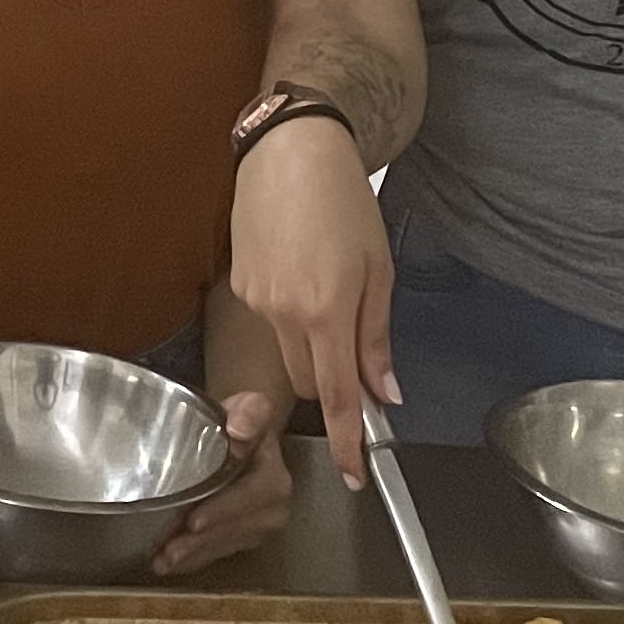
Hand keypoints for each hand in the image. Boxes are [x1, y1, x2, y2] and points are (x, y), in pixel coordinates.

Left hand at [152, 390, 292, 574]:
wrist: (243, 435)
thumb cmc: (241, 420)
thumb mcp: (248, 406)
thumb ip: (250, 412)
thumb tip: (240, 430)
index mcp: (275, 473)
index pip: (251, 496)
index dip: (223, 510)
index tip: (193, 521)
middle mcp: (276, 504)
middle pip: (237, 528)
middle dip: (201, 542)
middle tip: (168, 550)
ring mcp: (264, 524)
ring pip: (227, 544)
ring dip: (195, 555)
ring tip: (163, 560)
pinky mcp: (249, 536)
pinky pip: (222, 551)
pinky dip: (196, 559)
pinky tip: (171, 563)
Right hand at [228, 120, 395, 486]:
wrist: (289, 150)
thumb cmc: (343, 201)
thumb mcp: (378, 269)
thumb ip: (376, 338)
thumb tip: (384, 392)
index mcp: (326, 310)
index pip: (335, 398)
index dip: (346, 442)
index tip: (354, 473)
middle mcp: (284, 313)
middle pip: (309, 382)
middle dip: (332, 382)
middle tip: (357, 349)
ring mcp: (256, 301)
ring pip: (288, 353)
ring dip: (311, 344)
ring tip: (328, 288)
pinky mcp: (239, 286)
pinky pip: (270, 321)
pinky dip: (290, 314)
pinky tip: (301, 269)